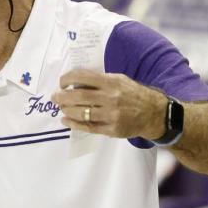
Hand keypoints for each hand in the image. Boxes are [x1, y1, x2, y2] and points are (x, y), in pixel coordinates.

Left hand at [51, 69, 166, 139]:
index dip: (67, 79)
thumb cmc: (133, 94)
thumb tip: (76, 81)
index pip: (82, 77)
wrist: (153, 113)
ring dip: (66, 110)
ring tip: (61, 108)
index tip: (62, 82)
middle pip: (78, 97)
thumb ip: (100, 80)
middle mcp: (110, 98)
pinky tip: (66, 120)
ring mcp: (111, 115)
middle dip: (62, 97)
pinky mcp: (112, 129)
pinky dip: (74, 124)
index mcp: (111, 82)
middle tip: (55, 97)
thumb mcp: (119, 80)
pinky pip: (88, 127)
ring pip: (81, 113)